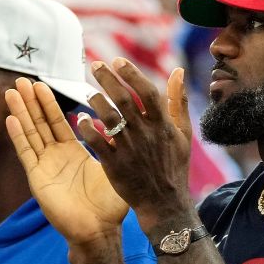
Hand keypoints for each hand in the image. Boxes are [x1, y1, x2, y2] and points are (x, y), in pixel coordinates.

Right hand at [4, 78, 128, 244]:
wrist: (99, 230)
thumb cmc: (110, 206)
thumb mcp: (114, 167)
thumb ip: (114, 145)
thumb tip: (123, 122)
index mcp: (73, 153)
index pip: (58, 122)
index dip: (49, 104)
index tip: (42, 84)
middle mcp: (56, 158)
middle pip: (40, 124)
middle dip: (31, 102)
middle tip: (22, 79)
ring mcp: (45, 167)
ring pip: (30, 133)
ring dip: (21, 112)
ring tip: (12, 91)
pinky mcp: (38, 178)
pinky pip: (27, 152)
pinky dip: (18, 135)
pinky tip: (11, 118)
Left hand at [80, 59, 195, 233]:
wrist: (164, 203)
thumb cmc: (174, 166)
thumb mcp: (183, 133)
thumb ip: (179, 100)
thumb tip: (178, 70)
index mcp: (163, 125)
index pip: (147, 91)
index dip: (131, 74)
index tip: (117, 60)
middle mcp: (145, 134)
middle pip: (124, 99)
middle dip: (107, 79)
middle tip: (95, 65)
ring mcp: (129, 149)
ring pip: (108, 117)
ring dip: (96, 100)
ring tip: (88, 93)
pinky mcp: (114, 164)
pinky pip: (96, 141)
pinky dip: (87, 127)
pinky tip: (80, 118)